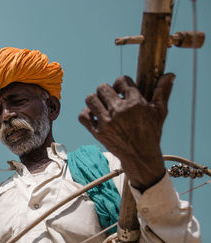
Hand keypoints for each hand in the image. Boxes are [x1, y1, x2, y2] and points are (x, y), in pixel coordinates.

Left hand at [78, 73, 174, 190]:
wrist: (141, 157)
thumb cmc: (152, 133)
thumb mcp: (159, 113)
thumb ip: (162, 92)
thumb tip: (169, 75)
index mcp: (135, 103)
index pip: (122, 80)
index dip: (121, 83)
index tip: (122, 90)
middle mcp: (119, 111)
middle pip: (102, 88)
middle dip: (106, 90)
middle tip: (111, 98)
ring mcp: (106, 122)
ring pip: (90, 99)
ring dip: (95, 100)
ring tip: (101, 106)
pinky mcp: (97, 132)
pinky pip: (83, 116)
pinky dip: (86, 114)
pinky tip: (95, 115)